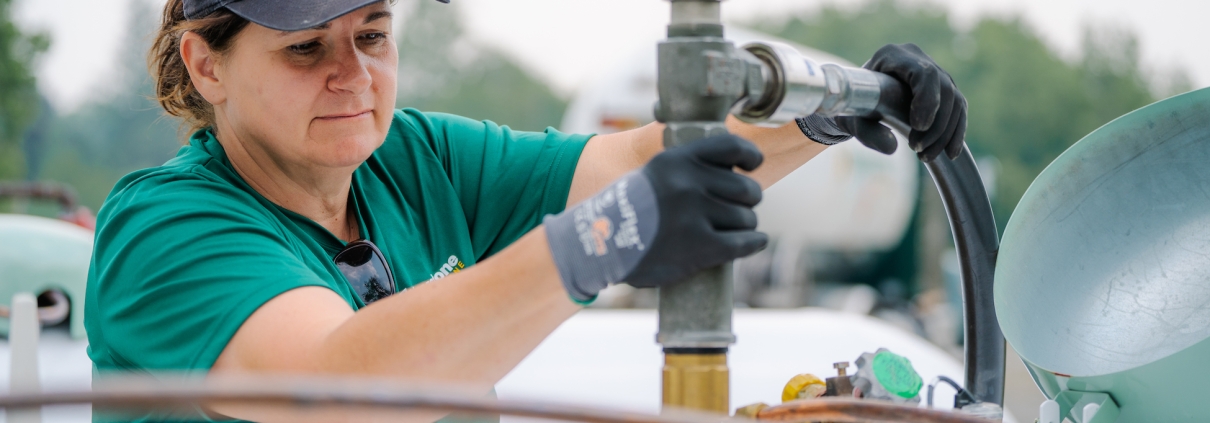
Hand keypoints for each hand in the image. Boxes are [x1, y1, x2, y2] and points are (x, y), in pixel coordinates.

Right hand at [544, 134, 768, 301]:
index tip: (751, 166)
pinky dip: (754, 243)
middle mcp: (688, 183)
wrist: (601, 247)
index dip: (750, 156)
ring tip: (729, 230)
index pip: (732, 147)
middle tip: (737, 209)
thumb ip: (688, 168)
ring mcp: (695, 215)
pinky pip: (745, 242)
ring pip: (746, 218)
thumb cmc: (632, 212)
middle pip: (746, 188)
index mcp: (677, 160)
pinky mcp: (701, 247)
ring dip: (744, 225)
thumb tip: (734, 166)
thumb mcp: (654, 174)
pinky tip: (754, 242)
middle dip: (747, 201)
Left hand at [797, 43, 967, 160]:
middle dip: (935, 124)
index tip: (919, 126)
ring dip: (944, 133)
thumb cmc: (850, 105)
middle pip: (943, 88)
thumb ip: (866, 132)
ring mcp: (935, 72)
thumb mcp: (850, 119)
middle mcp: (918, 59)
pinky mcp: (944, 89)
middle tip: (916, 149)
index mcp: (892, 55)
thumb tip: (892, 147)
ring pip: (955, 101)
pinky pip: (959, 109)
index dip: (927, 98)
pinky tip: (949, 153)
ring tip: (924, 156)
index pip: (923, 72)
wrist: (856, 100)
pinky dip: (956, 133)